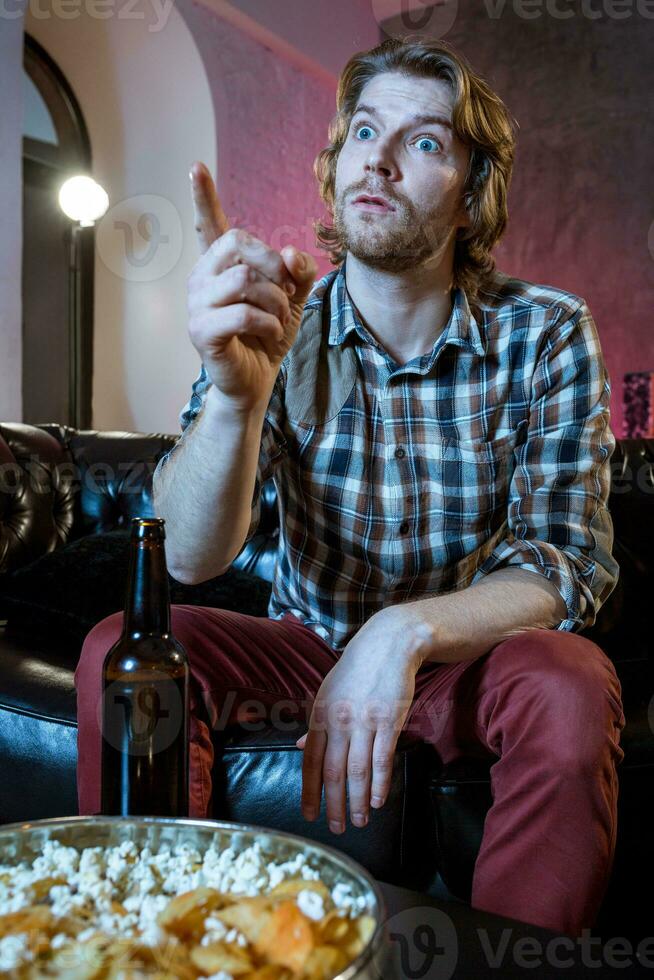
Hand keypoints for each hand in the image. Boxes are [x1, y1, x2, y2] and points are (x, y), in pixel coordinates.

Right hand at [186, 161, 317, 411]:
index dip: (204, 196)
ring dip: (274, 300)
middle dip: (273, 265)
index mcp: (220, 265)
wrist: (256, 379)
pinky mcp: (201, 330)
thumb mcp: (292, 298)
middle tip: (286, 290)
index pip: (209, 224)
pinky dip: (268, 324)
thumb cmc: (268, 336)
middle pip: (239, 244)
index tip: (196, 167)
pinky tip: (271, 334)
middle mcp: (202, 278)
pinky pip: (242, 314)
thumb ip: (297, 271)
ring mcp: (197, 304)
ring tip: (278, 318)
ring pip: (244, 280)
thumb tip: (290, 253)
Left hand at [295, 608, 428, 832]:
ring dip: (357, 801)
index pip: (310, 761)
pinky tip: (377, 800)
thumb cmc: (356, 669)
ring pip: (358, 771)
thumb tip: (302, 748)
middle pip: (333, 772)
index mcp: (320, 714)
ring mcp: (364, 721)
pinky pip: (382, 759)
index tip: (310, 815)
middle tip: (336, 829)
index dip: (310, 791)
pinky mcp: (389, 720)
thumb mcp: (328, 692)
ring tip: (360, 821)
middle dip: (333, 804)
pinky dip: (380, 784)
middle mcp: (339, 720)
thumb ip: (317, 724)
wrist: (388, 644)